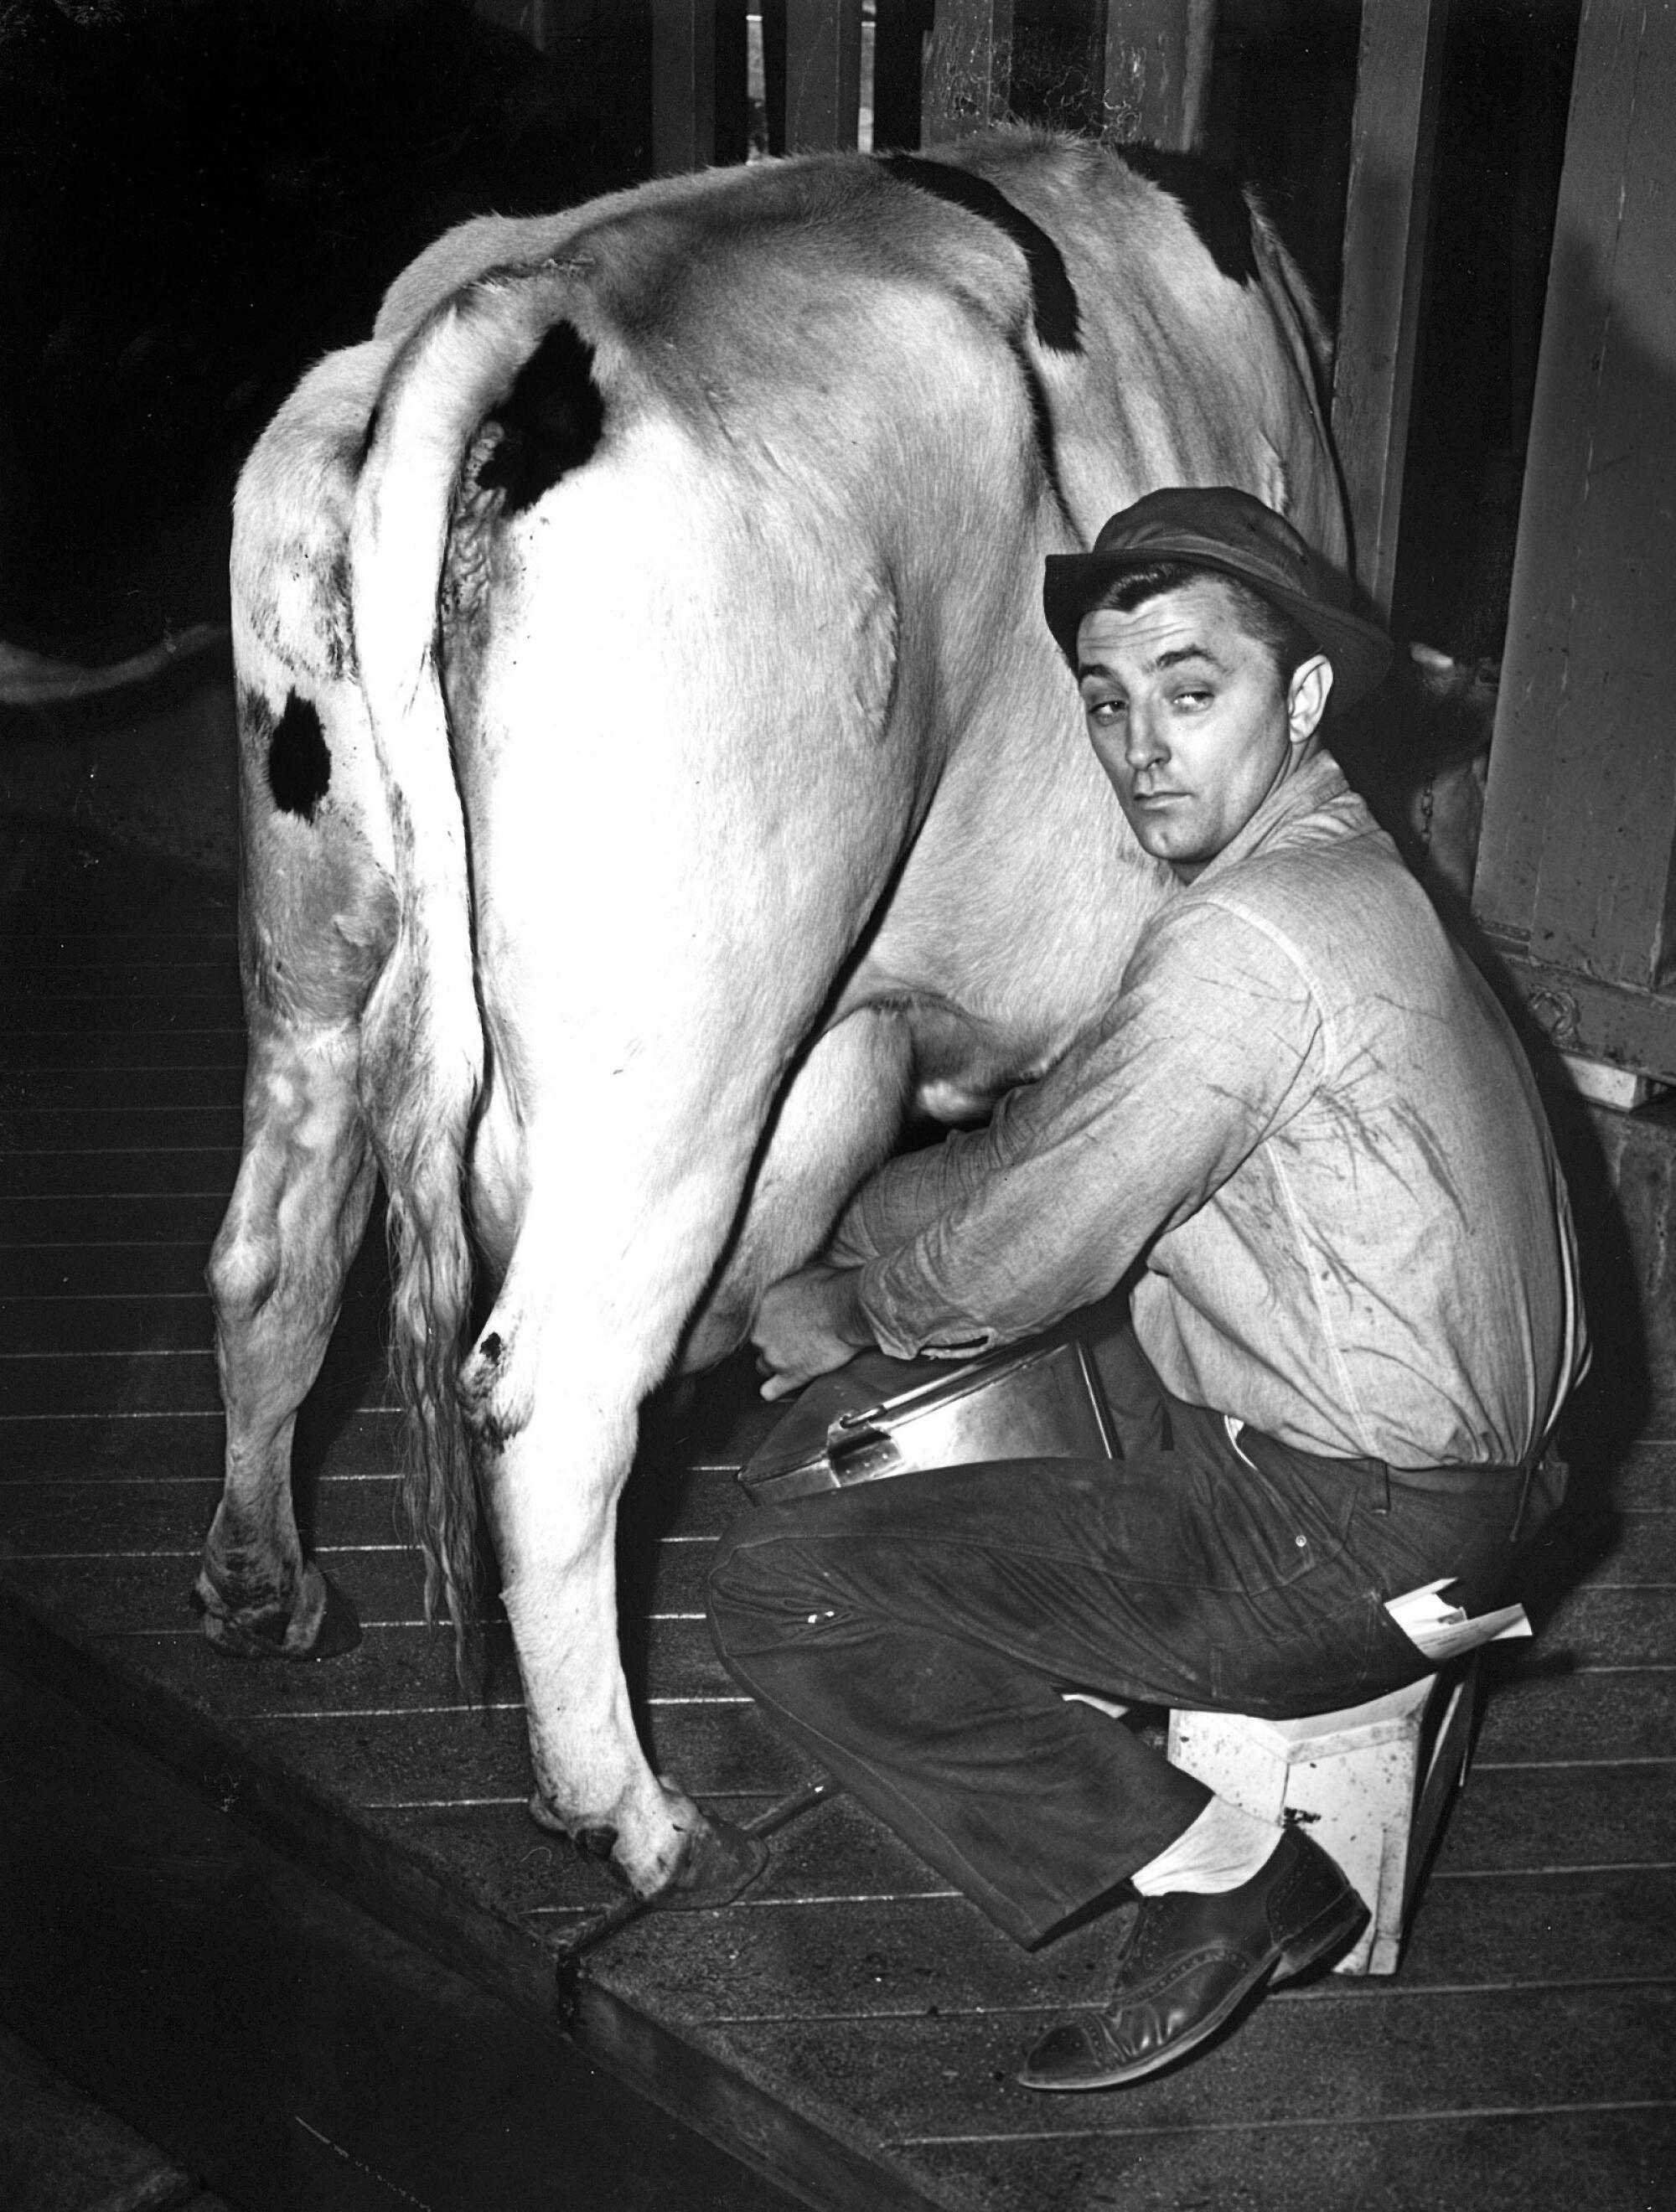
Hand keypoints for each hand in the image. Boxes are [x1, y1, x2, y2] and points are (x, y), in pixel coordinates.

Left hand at [751, 1264, 871, 1401]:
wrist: (850, 1308)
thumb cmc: (834, 1286)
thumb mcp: (805, 1273)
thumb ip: (791, 1285)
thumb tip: (796, 1285)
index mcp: (762, 1305)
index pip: (758, 1320)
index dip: (773, 1323)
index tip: (785, 1324)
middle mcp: (761, 1331)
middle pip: (759, 1343)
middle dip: (774, 1342)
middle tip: (794, 1340)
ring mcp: (774, 1355)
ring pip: (763, 1366)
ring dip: (776, 1363)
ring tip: (792, 1361)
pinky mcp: (791, 1374)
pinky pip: (771, 1390)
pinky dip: (774, 1389)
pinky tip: (777, 1388)